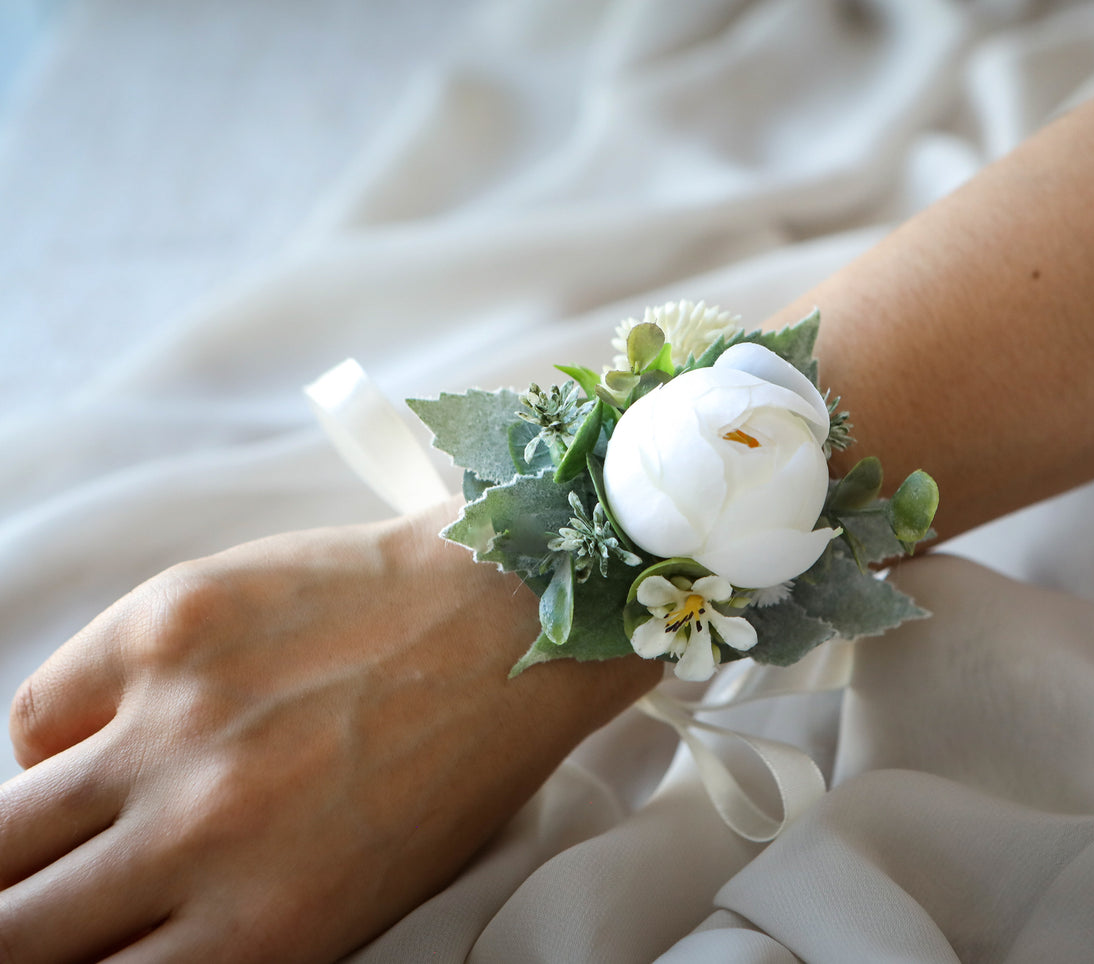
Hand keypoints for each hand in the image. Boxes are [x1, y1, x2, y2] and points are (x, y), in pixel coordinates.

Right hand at [2, 501, 660, 962]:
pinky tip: (122, 724)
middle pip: (13, 930)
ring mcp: (178, 724)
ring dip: (23, 839)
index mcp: (264, 932)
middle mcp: (205, 835)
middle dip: (21, 924)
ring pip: (2, 828)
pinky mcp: (170, 625)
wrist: (515, 620)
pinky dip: (63, 734)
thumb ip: (221, 938)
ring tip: (69, 823)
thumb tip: (108, 944)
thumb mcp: (345, 901)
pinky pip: (39, 712)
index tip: (71, 948)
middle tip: (48, 897)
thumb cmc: (446, 767)